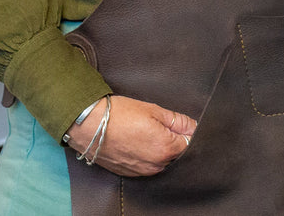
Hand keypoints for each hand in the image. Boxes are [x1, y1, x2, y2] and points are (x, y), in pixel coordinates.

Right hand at [65, 95, 196, 176]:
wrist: (88, 125)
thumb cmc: (119, 114)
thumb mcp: (154, 110)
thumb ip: (178, 121)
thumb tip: (194, 127)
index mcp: (165, 148)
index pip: (189, 143)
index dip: (188, 132)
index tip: (182, 124)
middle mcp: (156, 165)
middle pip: (176, 155)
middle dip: (175, 141)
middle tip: (161, 125)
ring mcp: (142, 171)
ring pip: (162, 162)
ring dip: (160, 150)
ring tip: (145, 132)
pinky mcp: (130, 173)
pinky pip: (147, 166)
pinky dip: (147, 156)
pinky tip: (138, 142)